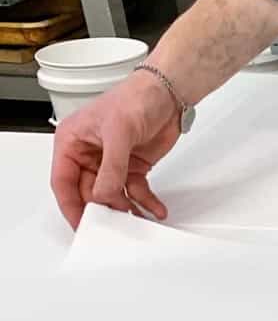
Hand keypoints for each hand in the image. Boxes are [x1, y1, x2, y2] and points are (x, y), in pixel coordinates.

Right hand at [51, 72, 180, 228]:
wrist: (169, 93)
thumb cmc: (136, 98)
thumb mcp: (118, 133)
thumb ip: (111, 168)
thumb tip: (103, 195)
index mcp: (72, 142)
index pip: (64, 181)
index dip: (71, 205)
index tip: (81, 224)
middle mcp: (89, 154)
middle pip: (89, 192)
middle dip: (102, 209)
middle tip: (114, 226)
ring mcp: (112, 162)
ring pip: (113, 194)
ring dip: (126, 208)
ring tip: (138, 221)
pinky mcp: (134, 166)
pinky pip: (135, 190)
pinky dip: (145, 201)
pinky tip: (155, 209)